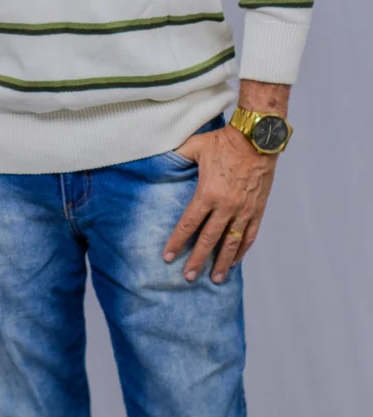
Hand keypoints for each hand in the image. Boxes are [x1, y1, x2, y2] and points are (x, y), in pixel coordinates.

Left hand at [163, 124, 277, 283]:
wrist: (257, 138)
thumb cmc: (224, 141)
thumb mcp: (195, 145)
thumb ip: (177, 155)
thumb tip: (158, 159)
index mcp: (208, 193)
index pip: (189, 224)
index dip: (177, 241)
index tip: (168, 257)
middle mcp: (226, 206)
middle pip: (208, 240)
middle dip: (197, 260)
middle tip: (188, 277)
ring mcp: (244, 209)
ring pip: (231, 243)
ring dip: (222, 262)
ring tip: (215, 278)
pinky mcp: (257, 209)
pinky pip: (250, 235)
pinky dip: (242, 250)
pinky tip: (236, 260)